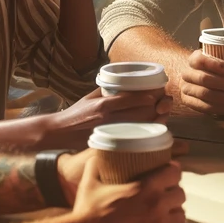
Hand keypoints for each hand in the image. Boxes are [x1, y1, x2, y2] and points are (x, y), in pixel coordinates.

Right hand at [37, 88, 172, 146]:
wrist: (58, 132)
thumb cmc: (76, 113)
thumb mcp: (91, 97)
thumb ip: (108, 89)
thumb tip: (125, 80)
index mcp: (103, 104)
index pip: (132, 98)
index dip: (149, 95)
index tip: (158, 92)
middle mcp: (108, 119)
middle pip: (141, 113)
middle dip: (157, 107)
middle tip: (164, 103)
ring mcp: (110, 132)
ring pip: (140, 126)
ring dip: (155, 120)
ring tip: (161, 114)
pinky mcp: (109, 142)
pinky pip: (132, 137)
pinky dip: (144, 132)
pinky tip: (152, 128)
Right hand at [67, 156, 186, 222]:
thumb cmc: (87, 212)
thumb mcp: (90, 182)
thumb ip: (96, 165)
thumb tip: (97, 155)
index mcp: (146, 186)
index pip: (174, 173)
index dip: (171, 173)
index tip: (167, 175)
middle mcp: (158, 205)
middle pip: (180, 195)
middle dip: (172, 194)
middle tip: (162, 196)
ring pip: (180, 217)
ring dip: (173, 214)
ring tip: (162, 215)